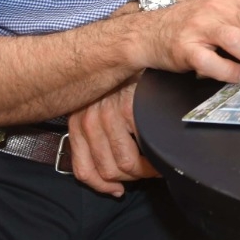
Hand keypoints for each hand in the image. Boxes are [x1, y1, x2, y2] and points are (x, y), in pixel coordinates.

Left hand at [67, 77, 156, 196]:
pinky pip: (141, 154)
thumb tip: (111, 181)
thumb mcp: (101, 107)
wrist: (143, 50)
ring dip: (144, 171)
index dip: (103, 186)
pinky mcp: (130, 110)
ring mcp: (109, 115)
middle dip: (130, 178)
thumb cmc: (127, 81)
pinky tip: (160, 155)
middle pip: (107, 172)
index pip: (84, 171)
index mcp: (79, 121)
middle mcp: (90, 119)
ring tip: (154, 163)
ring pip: (125, 167)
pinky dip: (153, 162)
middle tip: (144, 171)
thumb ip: (99, 138)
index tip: (118, 190)